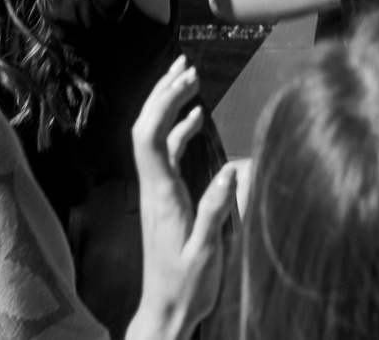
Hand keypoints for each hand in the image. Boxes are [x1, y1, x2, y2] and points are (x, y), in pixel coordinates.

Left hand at [131, 57, 241, 339]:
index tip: (188, 81)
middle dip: (162, 93)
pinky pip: (167, 154)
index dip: (164, 104)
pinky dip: (179, 130)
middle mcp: (155, 188)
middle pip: (146, 129)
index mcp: (163, 195)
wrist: (165, 312)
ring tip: (188, 79)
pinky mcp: (166, 199)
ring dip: (168, 106)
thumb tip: (231, 167)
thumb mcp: (205, 253)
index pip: (150, 138)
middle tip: (185, 66)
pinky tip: (196, 120)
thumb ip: (216, 211)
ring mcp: (158, 192)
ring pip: (155, 138)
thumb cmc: (185, 287)